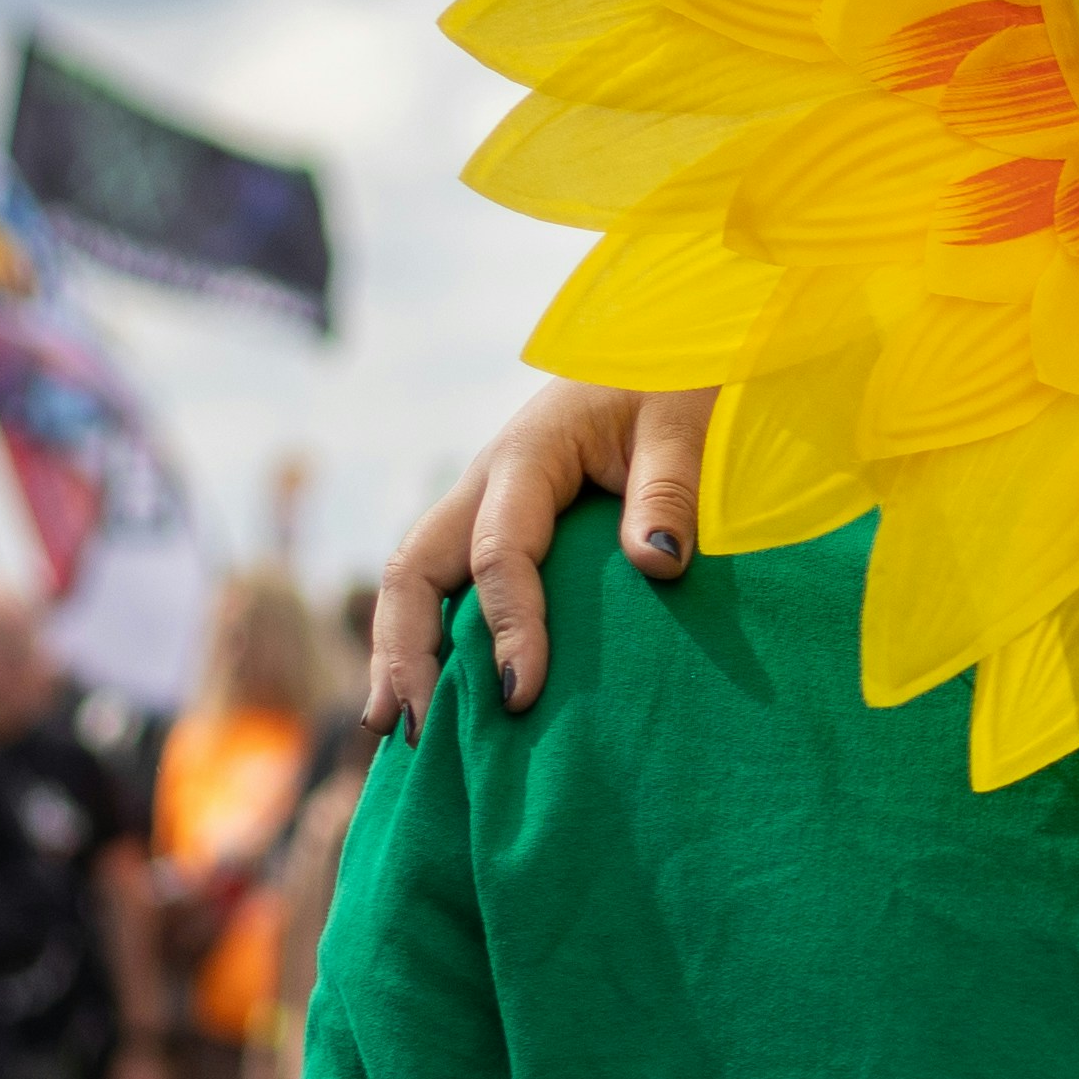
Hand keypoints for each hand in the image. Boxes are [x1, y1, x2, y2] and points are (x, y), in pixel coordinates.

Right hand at [368, 384, 713, 730]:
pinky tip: (428, 696)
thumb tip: (657, 563)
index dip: (508, 625)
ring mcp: (483, 504)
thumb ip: (671, 490)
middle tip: (412, 728)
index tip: (521, 693)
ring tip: (392, 732)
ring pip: (414, 578)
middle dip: (406, 649)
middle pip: (416, 567)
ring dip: (398, 652)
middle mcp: (486, 482)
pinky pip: (446, 583)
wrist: (669, 346)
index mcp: (528, 454)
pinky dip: (427, 637)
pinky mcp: (496, 522)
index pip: (500, 551)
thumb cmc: (679, 385)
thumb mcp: (685, 426)